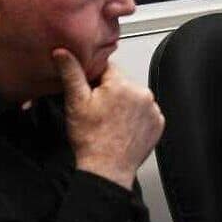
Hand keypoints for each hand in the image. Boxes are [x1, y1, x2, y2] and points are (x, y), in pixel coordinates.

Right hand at [53, 49, 164, 189]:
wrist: (106, 170)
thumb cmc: (90, 139)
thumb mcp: (75, 103)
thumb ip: (71, 73)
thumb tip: (63, 52)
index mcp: (122, 84)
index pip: (107, 67)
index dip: (95, 78)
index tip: (89, 90)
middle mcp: (142, 93)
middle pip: (121, 82)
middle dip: (110, 91)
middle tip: (97, 110)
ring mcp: (153, 109)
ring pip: (134, 97)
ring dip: (124, 104)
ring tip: (110, 121)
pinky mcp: (158, 123)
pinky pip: (145, 112)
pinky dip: (135, 117)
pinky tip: (122, 127)